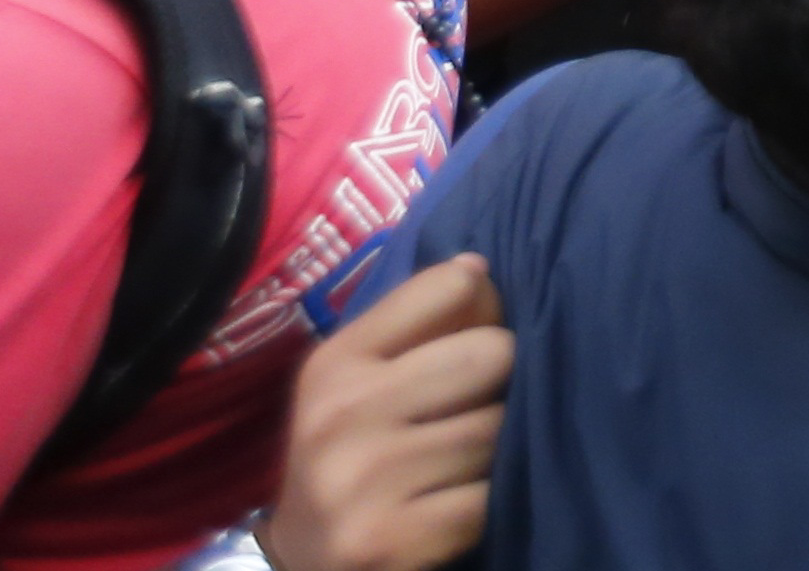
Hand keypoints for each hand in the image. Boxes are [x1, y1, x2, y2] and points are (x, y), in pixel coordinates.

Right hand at [258, 253, 508, 570]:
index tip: (474, 341)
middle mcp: (341, 414)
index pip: (447, 287)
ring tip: (468, 462)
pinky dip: (492, 501)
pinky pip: (490, 497)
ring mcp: (363, 481)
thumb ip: (421, 324)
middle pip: (490, 354)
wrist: (306, 564)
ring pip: (498, 429)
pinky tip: (463, 506)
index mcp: (335, 363)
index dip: (483, 311)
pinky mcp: (389, 542)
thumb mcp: (365, 383)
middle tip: (479, 410)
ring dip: (501, 447)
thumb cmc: (356, 455)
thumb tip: (479, 268)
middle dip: (501, 383)